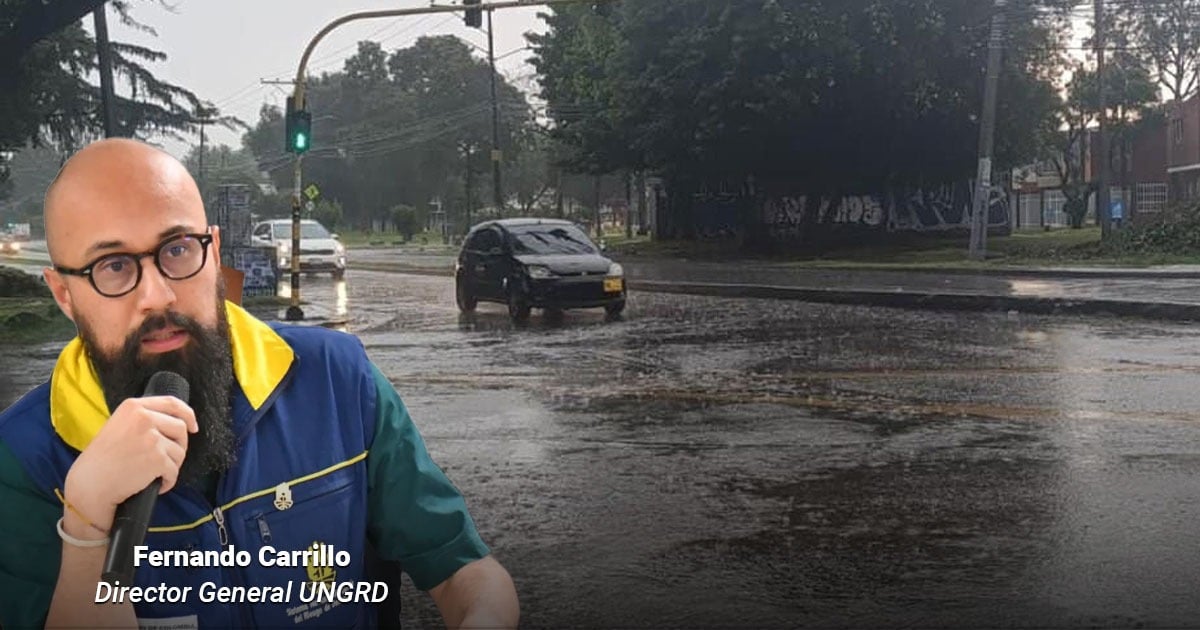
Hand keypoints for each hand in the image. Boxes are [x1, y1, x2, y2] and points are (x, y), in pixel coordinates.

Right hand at [62, 396, 197, 532]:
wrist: (91, 482)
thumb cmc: (103, 459)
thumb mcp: (119, 425)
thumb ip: (143, 419)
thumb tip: (176, 423)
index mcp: (133, 407)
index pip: (172, 403)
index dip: (188, 414)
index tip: (193, 426)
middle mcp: (144, 418)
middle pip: (181, 428)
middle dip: (179, 445)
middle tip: (167, 459)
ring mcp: (152, 438)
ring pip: (179, 451)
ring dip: (172, 466)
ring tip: (155, 474)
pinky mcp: (157, 458)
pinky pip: (174, 471)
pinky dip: (168, 481)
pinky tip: (157, 485)